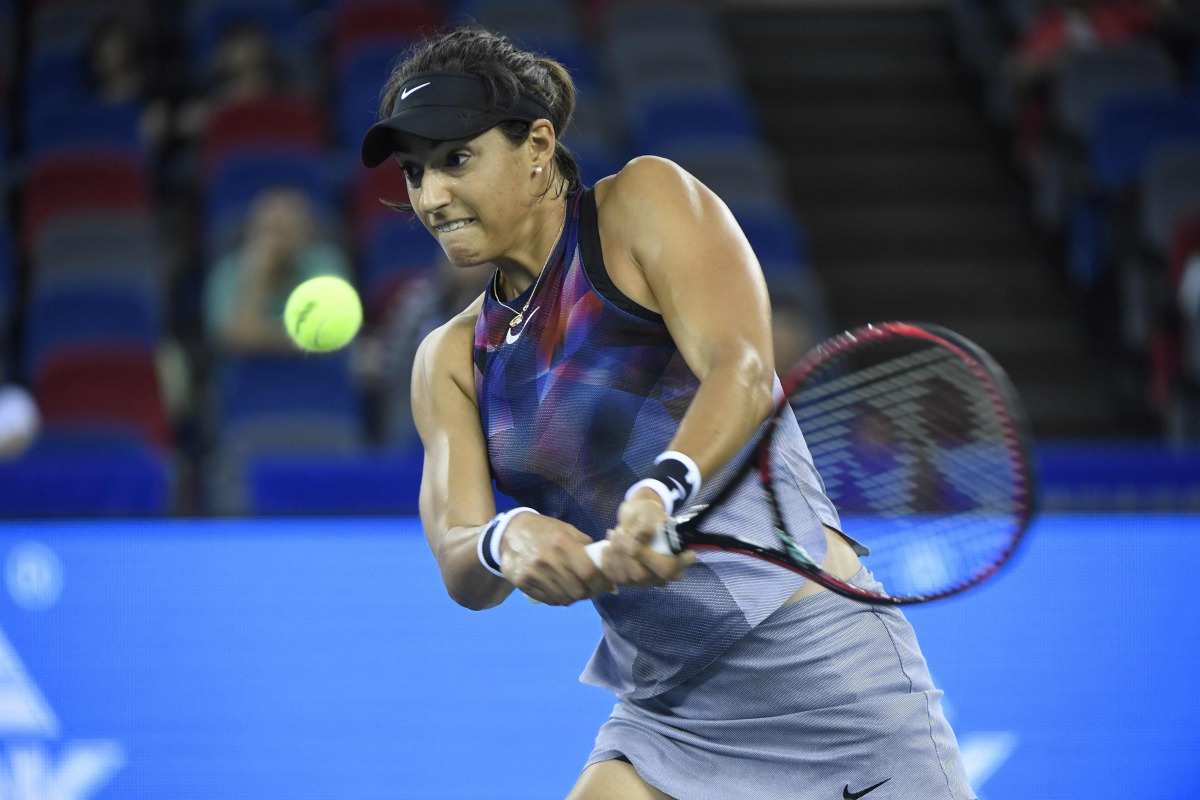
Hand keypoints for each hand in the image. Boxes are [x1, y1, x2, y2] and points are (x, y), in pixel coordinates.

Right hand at [499, 513, 614, 605]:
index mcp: (562, 543)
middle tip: (591, 589)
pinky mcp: (522, 583)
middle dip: (588, 593)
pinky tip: (559, 589)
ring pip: (564, 599)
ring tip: (574, 588)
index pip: (589, 573)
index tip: (606, 586)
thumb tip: (610, 574)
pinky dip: (558, 598)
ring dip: (573, 597)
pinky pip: (548, 600)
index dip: (601, 584)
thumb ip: (588, 549)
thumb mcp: (568, 531)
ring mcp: (533, 573)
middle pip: (578, 591)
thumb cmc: (545, 531)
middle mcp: (547, 559)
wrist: (510, 532)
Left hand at [599, 490, 695, 589]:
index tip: (638, 538)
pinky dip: (608, 561)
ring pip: (627, 578)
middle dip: (627, 553)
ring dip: (616, 555)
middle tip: (621, 531)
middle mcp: (662, 575)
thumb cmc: (647, 513)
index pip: (668, 569)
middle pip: (643, 576)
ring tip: (615, 533)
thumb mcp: (650, 511)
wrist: (636, 518)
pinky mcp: (629, 581)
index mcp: (676, 559)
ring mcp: (645, 582)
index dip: (651, 558)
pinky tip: (608, 546)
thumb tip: (637, 541)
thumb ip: (647, 525)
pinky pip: (614, 578)